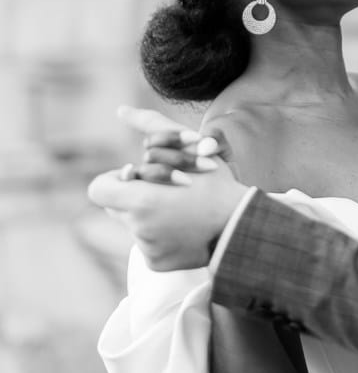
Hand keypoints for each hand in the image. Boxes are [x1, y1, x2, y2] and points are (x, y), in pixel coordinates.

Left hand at [86, 106, 249, 269]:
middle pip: (116, 207)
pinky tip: (185, 230)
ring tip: (182, 212)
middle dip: (135, 197)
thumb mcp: (189, 147)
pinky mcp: (156, 262)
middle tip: (165, 192)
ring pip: (132, 226)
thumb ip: (152, 127)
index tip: (139, 178)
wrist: (243, 226)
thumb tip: (120, 110)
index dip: (117, 181)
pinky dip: (161, 238)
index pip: (100, 188)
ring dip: (149, 216)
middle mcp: (138, 227)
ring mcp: (146, 247)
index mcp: (141, 199)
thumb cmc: (217, 184)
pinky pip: (146, 246)